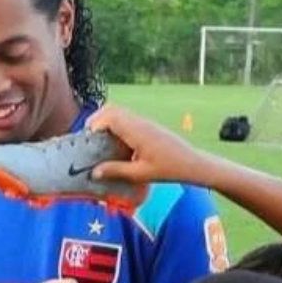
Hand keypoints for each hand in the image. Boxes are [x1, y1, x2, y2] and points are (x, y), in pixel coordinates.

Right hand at [86, 105, 211, 186]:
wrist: (193, 163)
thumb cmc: (169, 169)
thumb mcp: (141, 174)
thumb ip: (116, 171)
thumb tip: (94, 172)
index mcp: (136, 131)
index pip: (109, 117)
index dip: (94, 126)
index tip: (88, 142)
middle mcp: (139, 122)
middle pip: (111, 109)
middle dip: (96, 121)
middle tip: (89, 139)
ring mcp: (144, 122)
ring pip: (118, 112)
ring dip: (105, 123)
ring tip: (100, 142)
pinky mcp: (147, 126)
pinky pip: (126, 119)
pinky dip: (115, 126)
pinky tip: (116, 145)